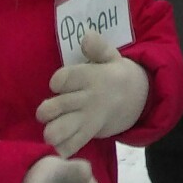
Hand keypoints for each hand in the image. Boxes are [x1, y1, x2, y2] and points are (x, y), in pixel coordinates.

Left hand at [37, 33, 148, 156]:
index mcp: (93, 77)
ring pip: (56, 131)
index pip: (64, 79)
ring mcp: (88, 120)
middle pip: (53, 108)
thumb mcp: (111, 56)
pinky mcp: (88, 136)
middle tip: (51, 108)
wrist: (137, 100)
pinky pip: (68, 147)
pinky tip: (62, 140)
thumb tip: (85, 36)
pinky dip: (60, 147)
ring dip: (50, 130)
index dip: (57, 81)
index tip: (59, 84)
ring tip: (54, 125)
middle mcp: (88, 99)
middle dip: (46, 110)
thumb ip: (98, 47)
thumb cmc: (115, 76)